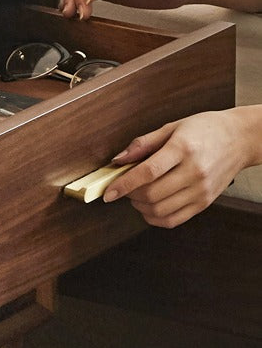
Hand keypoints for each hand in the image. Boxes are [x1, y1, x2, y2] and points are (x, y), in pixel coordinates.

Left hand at [103, 111, 252, 226]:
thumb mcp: (172, 127)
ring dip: (140, 207)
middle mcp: (194, 172)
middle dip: (130, 195)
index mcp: (183, 149)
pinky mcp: (205, 203)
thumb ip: (143, 144)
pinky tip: (151, 207)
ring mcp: (201, 190)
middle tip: (125, 188)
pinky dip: (155, 218)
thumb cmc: (206, 130)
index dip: (124, 184)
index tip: (108, 193)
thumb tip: (118, 160)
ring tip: (138, 195)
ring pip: (160, 210)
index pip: (148, 172)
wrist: (240, 139)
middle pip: (152, 195)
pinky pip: (173, 220)